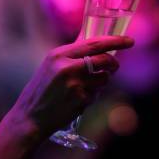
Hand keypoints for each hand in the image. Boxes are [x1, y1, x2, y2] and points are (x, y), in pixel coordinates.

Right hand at [7, 36, 133, 139]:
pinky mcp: (80, 99)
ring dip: (101, 82)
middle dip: (114, 64)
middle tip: (114, 67)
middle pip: (104, 60)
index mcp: (58, 54)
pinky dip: (92, 96)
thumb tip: (98, 49)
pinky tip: (78, 100)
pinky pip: (97, 94)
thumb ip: (71, 57)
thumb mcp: (51, 66)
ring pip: (104, 78)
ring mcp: (75, 83)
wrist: (28, 118)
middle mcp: (67, 66)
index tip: (129, 41)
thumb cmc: (41, 92)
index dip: (115, 41)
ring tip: (85, 87)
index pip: (94, 43)